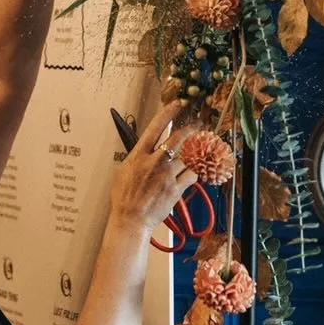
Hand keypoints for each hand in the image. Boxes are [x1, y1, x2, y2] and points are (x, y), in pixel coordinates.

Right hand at [108, 104, 196, 236]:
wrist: (131, 220)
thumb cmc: (123, 199)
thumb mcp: (122, 171)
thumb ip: (135, 158)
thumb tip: (143, 149)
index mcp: (138, 156)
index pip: (155, 128)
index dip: (168, 113)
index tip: (177, 104)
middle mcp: (154, 162)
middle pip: (178, 138)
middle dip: (191, 128)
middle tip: (198, 124)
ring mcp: (166, 176)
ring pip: (188, 156)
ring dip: (196, 151)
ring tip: (201, 148)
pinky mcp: (175, 189)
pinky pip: (192, 175)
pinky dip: (195, 172)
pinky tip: (194, 171)